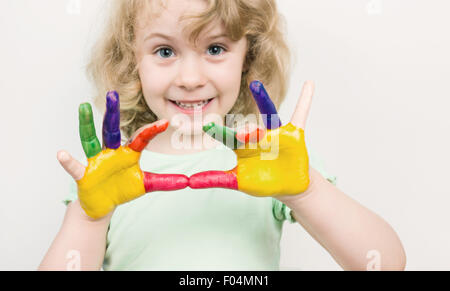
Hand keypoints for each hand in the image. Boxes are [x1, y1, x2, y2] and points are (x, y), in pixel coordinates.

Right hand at [57, 91, 188, 218]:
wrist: (102, 205)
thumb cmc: (122, 189)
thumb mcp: (145, 185)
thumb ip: (164, 182)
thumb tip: (187, 181)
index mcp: (128, 153)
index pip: (141, 138)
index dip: (152, 130)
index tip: (167, 122)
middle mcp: (111, 151)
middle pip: (111, 129)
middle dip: (112, 112)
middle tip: (112, 93)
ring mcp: (96, 161)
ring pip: (90, 139)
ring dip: (86, 124)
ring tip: (83, 107)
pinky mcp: (84, 174)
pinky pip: (75, 167)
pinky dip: (68, 161)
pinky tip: (62, 154)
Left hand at [189, 80, 313, 197]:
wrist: (289, 186)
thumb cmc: (263, 182)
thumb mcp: (238, 181)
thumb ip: (216, 179)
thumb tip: (189, 182)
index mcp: (242, 147)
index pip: (228, 137)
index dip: (219, 131)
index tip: (207, 124)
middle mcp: (257, 136)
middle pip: (249, 129)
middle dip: (247, 133)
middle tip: (243, 135)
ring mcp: (276, 134)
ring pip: (269, 115)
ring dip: (263, 102)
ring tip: (256, 86)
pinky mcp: (294, 135)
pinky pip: (300, 114)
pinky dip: (305, 101)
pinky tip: (309, 85)